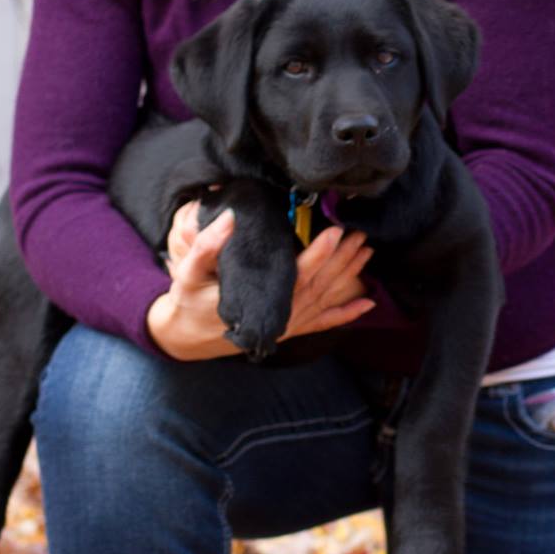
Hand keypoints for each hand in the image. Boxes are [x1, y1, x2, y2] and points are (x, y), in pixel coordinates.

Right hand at [147, 202, 374, 360]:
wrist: (186, 335)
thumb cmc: (188, 300)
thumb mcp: (188, 272)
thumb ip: (207, 246)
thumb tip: (230, 218)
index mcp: (260, 299)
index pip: (295, 275)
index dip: (317, 254)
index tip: (335, 231)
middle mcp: (280, 314)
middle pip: (319, 284)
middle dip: (342, 258)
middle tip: (360, 233)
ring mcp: (287, 324)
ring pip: (325, 298)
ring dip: (348, 275)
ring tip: (366, 250)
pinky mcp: (289, 328)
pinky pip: (322, 322)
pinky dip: (346, 314)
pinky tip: (367, 304)